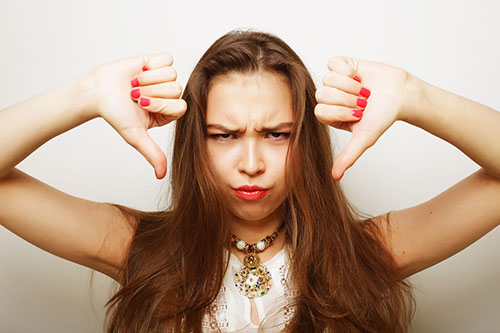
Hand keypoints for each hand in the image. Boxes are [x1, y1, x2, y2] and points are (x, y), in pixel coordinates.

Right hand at [89, 53, 186, 178]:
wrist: (98, 91)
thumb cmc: (116, 114)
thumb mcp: (136, 136)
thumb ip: (152, 153)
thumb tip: (161, 175)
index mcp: (169, 113)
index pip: (179, 105)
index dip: (160, 103)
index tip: (141, 104)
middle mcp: (169, 96)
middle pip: (176, 88)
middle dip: (151, 91)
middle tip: (135, 95)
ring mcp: (164, 79)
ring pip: (172, 73)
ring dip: (148, 78)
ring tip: (134, 84)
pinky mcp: (157, 62)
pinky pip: (166, 59)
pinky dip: (150, 65)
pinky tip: (139, 70)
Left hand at [315, 56, 409, 180]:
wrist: (401, 94)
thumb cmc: (382, 117)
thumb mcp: (364, 139)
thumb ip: (348, 157)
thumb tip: (335, 177)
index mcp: (330, 115)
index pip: (320, 110)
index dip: (340, 111)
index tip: (359, 113)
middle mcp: (329, 98)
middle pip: (322, 94)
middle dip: (347, 98)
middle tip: (363, 102)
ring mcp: (334, 81)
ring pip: (328, 79)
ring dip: (350, 85)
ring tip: (364, 90)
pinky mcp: (342, 64)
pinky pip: (333, 63)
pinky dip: (348, 70)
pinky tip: (359, 75)